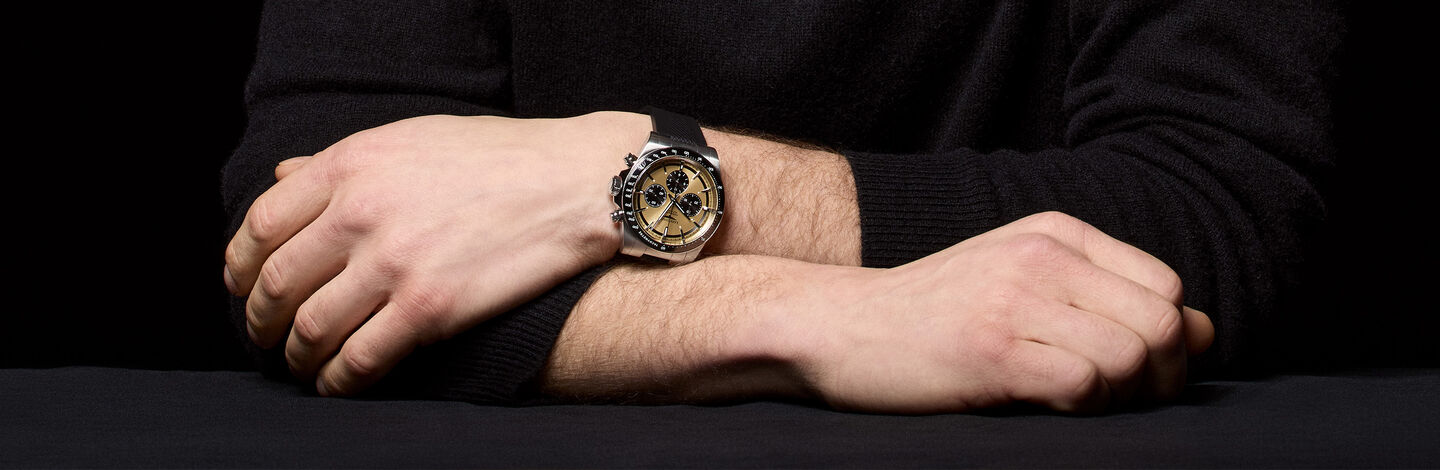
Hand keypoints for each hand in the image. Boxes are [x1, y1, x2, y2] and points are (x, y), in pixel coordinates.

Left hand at [223, 112, 649, 395]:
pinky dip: (337, 380)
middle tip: (265, 335)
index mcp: (352, 164)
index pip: (261, 223)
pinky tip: (338, 383)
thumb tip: (282, 175)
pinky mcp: (429, 308)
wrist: (574, 183)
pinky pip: (359, 359)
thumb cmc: (499, 158)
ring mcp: (394, 262)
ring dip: (295, 356)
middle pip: (276, 282)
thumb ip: (342, 161)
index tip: (242, 285)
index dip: (240, 264)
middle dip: (259, 320)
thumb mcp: (410, 138)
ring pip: (309, 327)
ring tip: (302, 365)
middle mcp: (362, 212)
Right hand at [784, 212, 1213, 413]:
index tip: (1133, 374)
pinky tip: (1042, 405)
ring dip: (1117, 397)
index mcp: (1055, 233)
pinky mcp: (992, 351)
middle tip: (1117, 401)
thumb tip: (1203, 332)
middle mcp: (1042, 256)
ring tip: (1070, 401)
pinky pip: (1085, 384)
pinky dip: (1081, 408)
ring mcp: (1015, 300)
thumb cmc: (934, 315)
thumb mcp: (1021, 283)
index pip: (1165, 286)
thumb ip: (1106, 298)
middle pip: (1162, 323)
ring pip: (1131, 356)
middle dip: (1158, 378)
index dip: (1168, 341)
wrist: (840, 327)